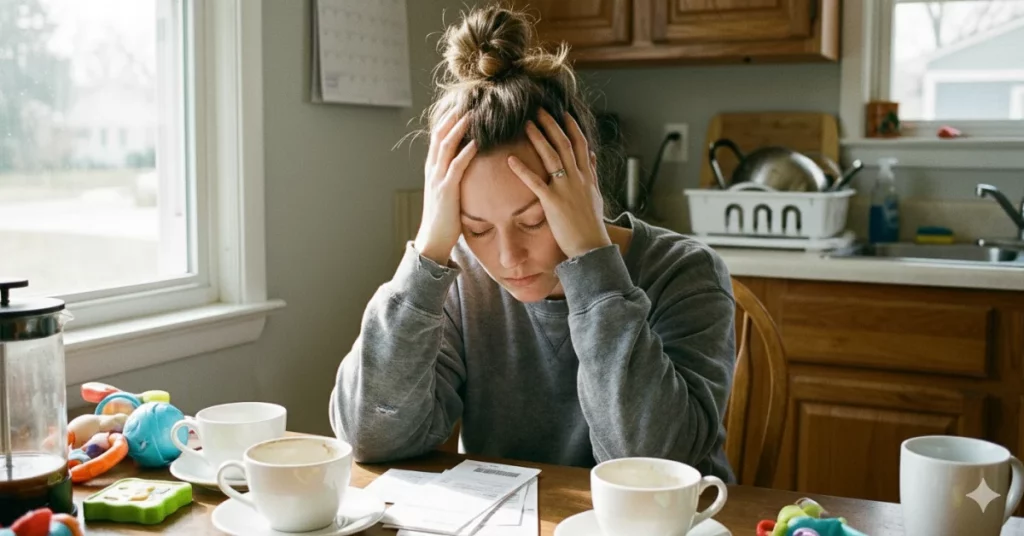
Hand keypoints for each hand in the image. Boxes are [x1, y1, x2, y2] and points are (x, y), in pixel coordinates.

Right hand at [414, 111, 476, 264]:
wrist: (433, 239)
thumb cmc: (444, 217)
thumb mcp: (446, 191)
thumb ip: (452, 176)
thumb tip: (466, 164)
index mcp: (432, 168)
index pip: (437, 137)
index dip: (447, 119)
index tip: (460, 105)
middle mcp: (432, 170)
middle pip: (440, 135)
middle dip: (452, 117)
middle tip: (466, 100)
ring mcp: (438, 179)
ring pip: (446, 146)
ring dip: (460, 128)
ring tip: (472, 114)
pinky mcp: (446, 190)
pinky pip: (457, 166)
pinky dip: (466, 152)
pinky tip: (477, 142)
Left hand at [507, 109, 610, 258]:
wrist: (591, 247)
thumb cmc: (591, 224)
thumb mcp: (595, 195)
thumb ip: (593, 173)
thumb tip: (593, 154)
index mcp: (587, 176)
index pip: (580, 144)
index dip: (571, 127)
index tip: (562, 113)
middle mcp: (577, 178)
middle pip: (565, 144)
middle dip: (552, 125)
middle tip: (539, 110)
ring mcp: (566, 189)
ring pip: (552, 156)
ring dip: (538, 138)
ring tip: (526, 124)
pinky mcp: (553, 202)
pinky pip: (536, 182)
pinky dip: (523, 169)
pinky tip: (510, 158)